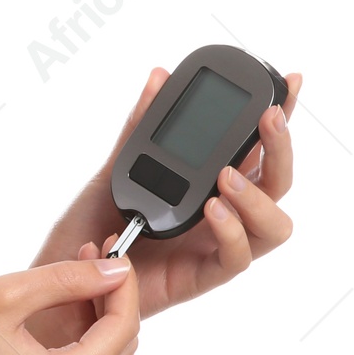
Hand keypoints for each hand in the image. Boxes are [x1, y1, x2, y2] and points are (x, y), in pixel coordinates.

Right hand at [0, 257, 139, 354]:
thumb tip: (114, 270)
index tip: (112, 249)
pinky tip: (62, 306)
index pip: (122, 329)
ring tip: (77, 278)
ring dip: (102, 321)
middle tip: (91, 255)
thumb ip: (68, 279)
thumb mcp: (5, 294)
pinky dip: (85, 341)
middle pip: (123, 349)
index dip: (122, 284)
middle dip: (114, 299)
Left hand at [32, 65, 301, 340]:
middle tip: (269, 118)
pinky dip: (231, 231)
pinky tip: (213, 209)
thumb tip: (160, 78)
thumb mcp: (115, 166)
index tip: (288, 81)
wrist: (65, 273)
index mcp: (207, 182)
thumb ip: (140, 127)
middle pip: (276, 182)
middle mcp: (222, 212)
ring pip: (273, 225)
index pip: (255, 148)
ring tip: (227, 175)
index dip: (279, 116)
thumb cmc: (92, 223)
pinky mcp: (202, 276)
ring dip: (258, 196)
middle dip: (280, 147)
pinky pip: (237, 258)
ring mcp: (215, 244)